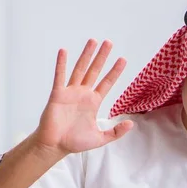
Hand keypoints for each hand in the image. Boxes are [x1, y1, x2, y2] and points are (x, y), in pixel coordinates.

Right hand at [33, 39, 133, 154]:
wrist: (55, 146)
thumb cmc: (75, 142)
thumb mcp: (100, 138)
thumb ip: (116, 132)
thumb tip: (131, 124)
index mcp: (93, 102)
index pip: (107, 83)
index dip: (114, 71)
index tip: (123, 59)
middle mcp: (83, 94)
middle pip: (94, 71)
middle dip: (102, 57)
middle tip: (109, 42)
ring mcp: (70, 92)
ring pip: (79, 70)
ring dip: (86, 55)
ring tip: (93, 41)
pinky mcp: (58, 94)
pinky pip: (60, 77)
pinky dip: (61, 64)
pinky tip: (64, 51)